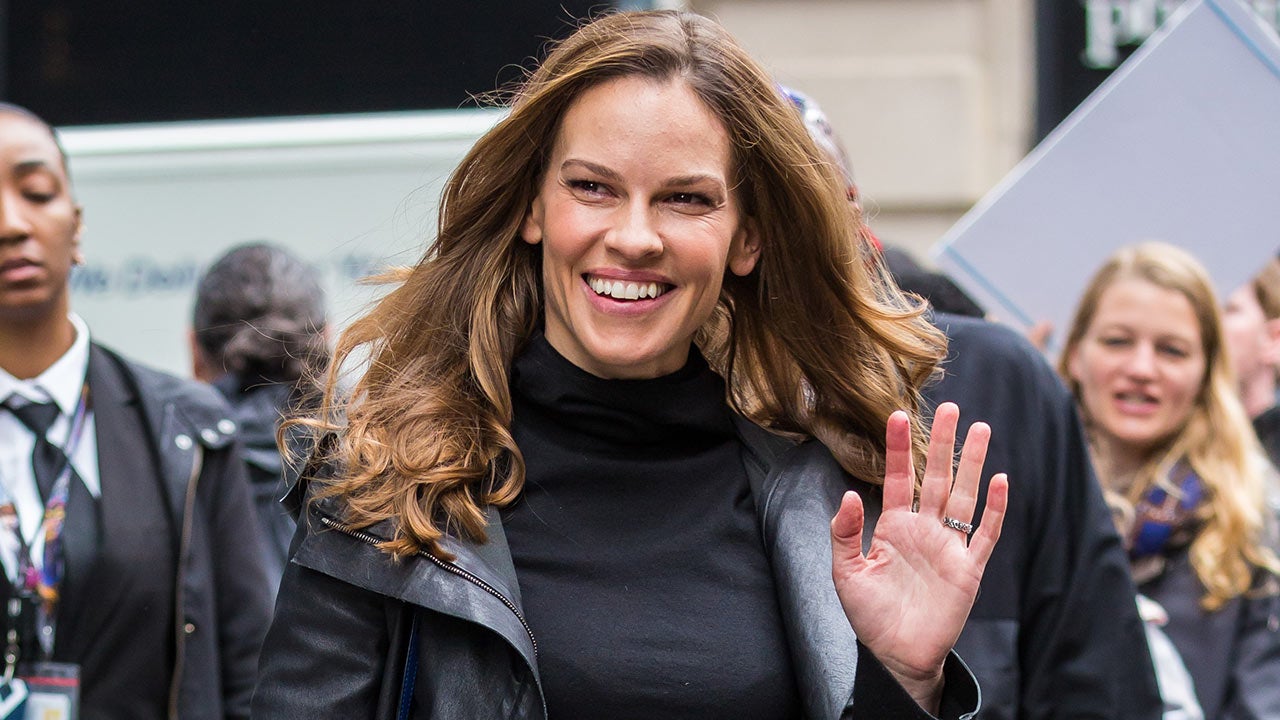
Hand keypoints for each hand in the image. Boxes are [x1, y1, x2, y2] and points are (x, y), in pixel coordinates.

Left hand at [830, 402, 1007, 712]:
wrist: (896, 655)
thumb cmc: (869, 615)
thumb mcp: (845, 572)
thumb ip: (844, 533)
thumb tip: (849, 494)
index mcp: (893, 526)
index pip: (897, 478)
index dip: (897, 448)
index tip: (896, 414)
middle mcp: (923, 529)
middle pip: (935, 477)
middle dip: (942, 443)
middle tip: (952, 408)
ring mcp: (948, 547)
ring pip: (963, 495)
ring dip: (971, 463)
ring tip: (980, 428)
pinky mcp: (968, 569)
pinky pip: (985, 533)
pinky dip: (994, 508)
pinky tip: (999, 480)